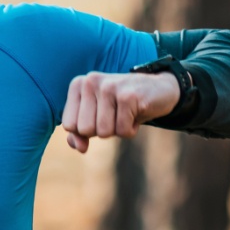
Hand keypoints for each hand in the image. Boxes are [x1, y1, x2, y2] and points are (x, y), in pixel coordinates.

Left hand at [62, 71, 179, 153]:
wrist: (160, 88)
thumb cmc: (122, 105)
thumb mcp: (97, 116)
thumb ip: (79, 133)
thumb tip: (78, 147)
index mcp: (78, 85)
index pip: (69, 125)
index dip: (86, 130)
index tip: (100, 116)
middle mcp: (90, 82)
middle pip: (85, 130)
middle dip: (102, 130)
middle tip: (115, 115)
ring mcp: (109, 87)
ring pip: (103, 132)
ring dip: (118, 130)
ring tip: (126, 113)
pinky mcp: (128, 96)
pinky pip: (122, 131)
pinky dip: (131, 129)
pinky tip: (137, 112)